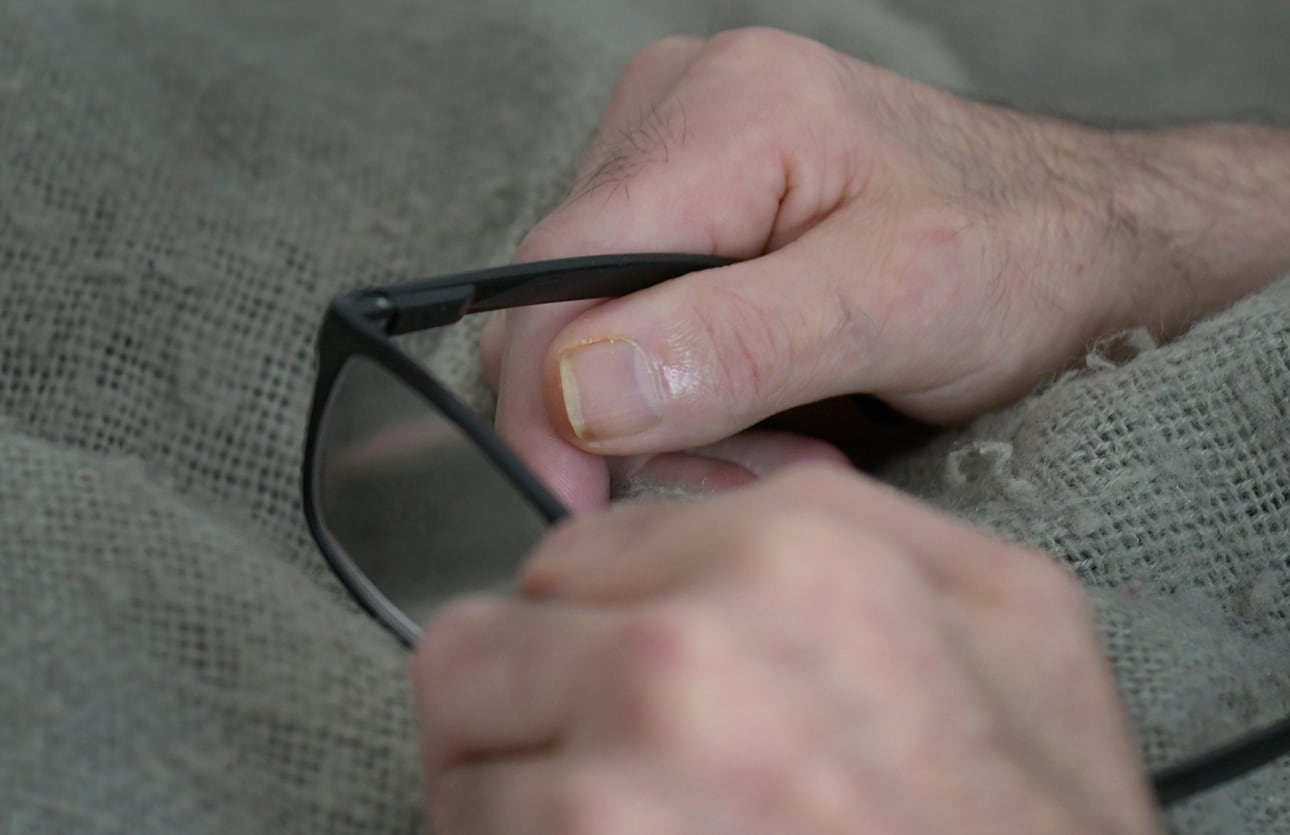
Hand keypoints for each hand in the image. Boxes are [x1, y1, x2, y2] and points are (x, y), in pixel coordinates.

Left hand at [413, 465, 1161, 833]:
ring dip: (519, 788)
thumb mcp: (1014, 620)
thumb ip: (865, 525)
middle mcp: (689, 652)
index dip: (601, 623)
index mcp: (793, 556)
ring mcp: (618, 777)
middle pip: (486, 640)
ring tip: (626, 823)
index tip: (628, 675)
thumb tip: (729, 514)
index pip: (580, 551)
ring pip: (459, 746)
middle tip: (604, 759)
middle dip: (532, 697)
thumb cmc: (1031, 824)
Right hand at [486, 27, 1289, 510]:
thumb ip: (735, 344)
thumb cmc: (1018, 256)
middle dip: (635, 422)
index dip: (545, 401)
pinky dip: (688, 397)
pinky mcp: (690, 207)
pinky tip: (770, 410)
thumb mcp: (894, 307)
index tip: (572, 506)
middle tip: (757, 471)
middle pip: (567, 304)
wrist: (1077, 241)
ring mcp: (678, 156)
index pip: (558, 268)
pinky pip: (632, 326)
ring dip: (672, 420)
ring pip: (594, 329)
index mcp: (725, 110)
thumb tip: (575, 390)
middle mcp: (679, 113)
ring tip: (789, 441)